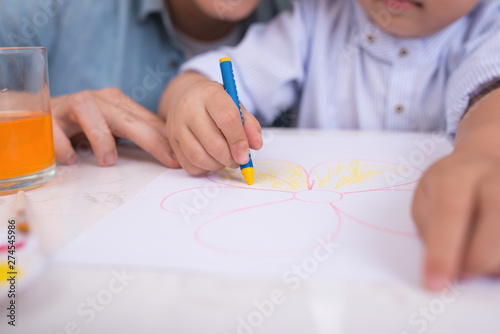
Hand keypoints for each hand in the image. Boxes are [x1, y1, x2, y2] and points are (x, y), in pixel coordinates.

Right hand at [51, 88, 179, 167]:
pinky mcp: (48, 117)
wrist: (36, 111)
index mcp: (116, 103)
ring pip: (88, 111)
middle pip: (125, 116)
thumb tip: (173, 154)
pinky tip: (71, 160)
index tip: (180, 159)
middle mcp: (96, 100)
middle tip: (166, 159)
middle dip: (149, 138)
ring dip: (101, 137)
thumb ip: (139, 137)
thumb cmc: (83, 124)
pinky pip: (55, 130)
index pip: (145, 119)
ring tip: (108, 161)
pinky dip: (63, 146)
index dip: (164, 138)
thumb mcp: (114, 128)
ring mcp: (70, 106)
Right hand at [163, 75, 262, 174]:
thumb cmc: (215, 104)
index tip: (245, 156)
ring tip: (225, 160)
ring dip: (217, 165)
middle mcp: (189, 108)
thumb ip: (249, 124)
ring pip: (199, 157)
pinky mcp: (171, 141)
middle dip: (230, 158)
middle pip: (213, 143)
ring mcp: (177, 126)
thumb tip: (256, 144)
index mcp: (210, 94)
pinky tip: (211, 160)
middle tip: (237, 160)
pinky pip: (188, 165)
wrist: (186, 96)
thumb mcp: (235, 106)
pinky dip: (204, 169)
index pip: (227, 119)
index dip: (239, 141)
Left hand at [412, 151, 499, 289]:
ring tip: (478, 259)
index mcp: (458, 173)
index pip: (451, 211)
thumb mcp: (426, 199)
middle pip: (496, 223)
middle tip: (461, 275)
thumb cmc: (448, 187)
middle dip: (476, 261)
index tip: (435, 283)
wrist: (484, 162)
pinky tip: (493, 252)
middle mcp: (496, 177)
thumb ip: (431, 229)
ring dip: (494, 263)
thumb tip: (444, 268)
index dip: (443, 251)